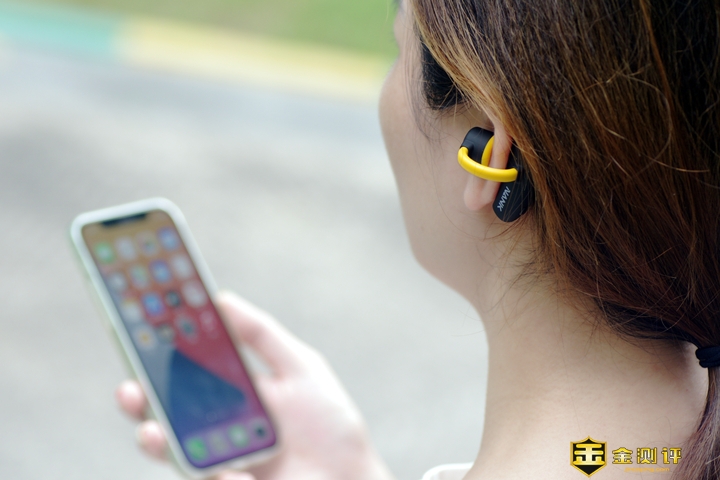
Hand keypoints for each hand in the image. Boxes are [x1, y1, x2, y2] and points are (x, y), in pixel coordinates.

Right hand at [116, 291, 393, 479]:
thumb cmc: (332, 427)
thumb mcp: (302, 369)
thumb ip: (263, 336)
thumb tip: (220, 299)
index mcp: (231, 395)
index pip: (184, 372)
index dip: (158, 354)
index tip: (140, 333)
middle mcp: (216, 429)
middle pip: (164, 412)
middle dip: (139, 401)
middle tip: (131, 388)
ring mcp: (219, 462)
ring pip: (171, 452)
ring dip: (156, 441)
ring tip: (153, 431)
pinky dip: (222, 479)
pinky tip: (239, 476)